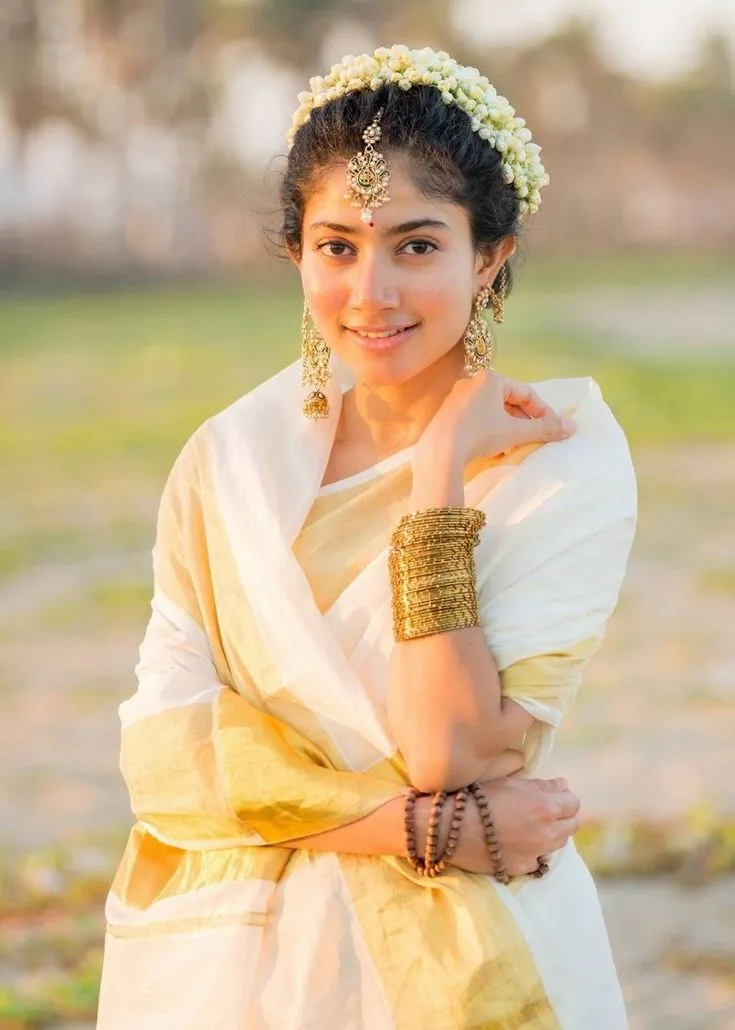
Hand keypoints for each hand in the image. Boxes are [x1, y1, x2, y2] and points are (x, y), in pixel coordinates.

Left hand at [417, 371, 574, 468]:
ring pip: (491, 411)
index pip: (525, 392)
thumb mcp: (516, 432)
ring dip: (507, 427)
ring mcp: (457, 398)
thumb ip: (545, 428)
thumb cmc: (480, 434)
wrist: (439, 450)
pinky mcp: (446, 414)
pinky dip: (490, 430)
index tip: (553, 428)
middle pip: (507, 400)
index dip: (543, 411)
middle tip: (533, 437)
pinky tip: (493, 447)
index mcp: (491, 379)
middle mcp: (472, 382)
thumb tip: (573, 426)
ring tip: (514, 445)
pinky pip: (476, 418)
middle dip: (523, 421)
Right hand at [448, 776, 580, 876]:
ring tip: (532, 826)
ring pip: (559, 843)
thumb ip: (542, 785)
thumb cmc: (481, 798)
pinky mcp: (524, 867)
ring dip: (552, 833)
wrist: (455, 829)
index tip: (553, 796)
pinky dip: (535, 851)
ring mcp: (537, 852)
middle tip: (546, 811)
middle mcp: (547, 832)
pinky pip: (539, 859)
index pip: (573, 803)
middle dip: (563, 817)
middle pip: (572, 825)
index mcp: (546, 806)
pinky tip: (519, 843)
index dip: (564, 798)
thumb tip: (563, 785)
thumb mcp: (511, 783)